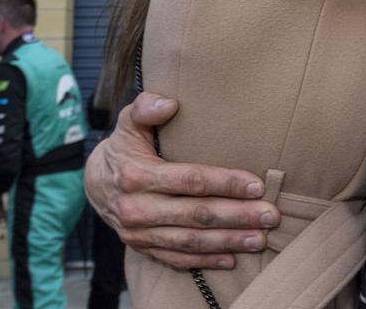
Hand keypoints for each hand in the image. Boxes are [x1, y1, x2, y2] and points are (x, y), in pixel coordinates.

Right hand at [84, 92, 279, 268]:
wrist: (94, 181)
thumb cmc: (124, 146)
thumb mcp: (128, 121)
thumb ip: (146, 108)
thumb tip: (169, 104)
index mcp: (137, 175)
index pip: (190, 181)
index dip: (225, 183)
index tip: (257, 185)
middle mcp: (137, 208)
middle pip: (196, 215)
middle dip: (238, 216)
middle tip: (271, 216)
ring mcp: (138, 233)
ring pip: (191, 240)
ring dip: (228, 241)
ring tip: (260, 239)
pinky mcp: (142, 248)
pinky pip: (177, 258)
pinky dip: (205, 261)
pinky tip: (232, 259)